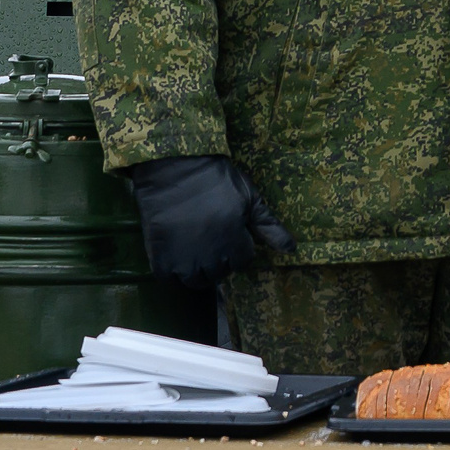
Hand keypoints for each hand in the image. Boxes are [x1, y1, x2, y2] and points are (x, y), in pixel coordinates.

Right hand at [124, 154, 294, 288]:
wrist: (175, 168)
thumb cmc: (216, 180)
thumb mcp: (250, 198)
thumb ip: (270, 227)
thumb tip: (291, 249)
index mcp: (233, 242)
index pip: (242, 262)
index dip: (239, 248)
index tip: (232, 234)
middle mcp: (209, 256)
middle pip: (220, 273)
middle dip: (221, 260)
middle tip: (213, 239)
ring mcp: (182, 260)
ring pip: (195, 281)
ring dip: (199, 270)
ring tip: (197, 248)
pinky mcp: (158, 257)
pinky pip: (169, 278)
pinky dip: (174, 271)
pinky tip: (178, 253)